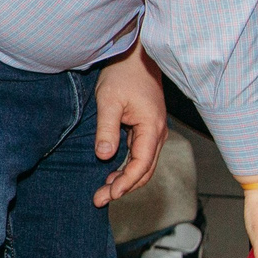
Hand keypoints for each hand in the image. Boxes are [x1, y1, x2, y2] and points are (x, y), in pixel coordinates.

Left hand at [90, 45, 166, 205]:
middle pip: (144, 170)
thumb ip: (107, 129)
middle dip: (124, 187)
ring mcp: (154, 133)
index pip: (141, 164)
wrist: (135, 58)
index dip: (126, 183)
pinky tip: (112, 175)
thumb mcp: (109, 101)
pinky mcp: (147, 130)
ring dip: (125, 180)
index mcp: (152, 128)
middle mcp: (157, 134)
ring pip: (143, 165)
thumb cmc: (123, 76)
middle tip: (100, 199)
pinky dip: (128, 169)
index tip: (110, 194)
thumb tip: (105, 156)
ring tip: (104, 192)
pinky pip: (140, 156)